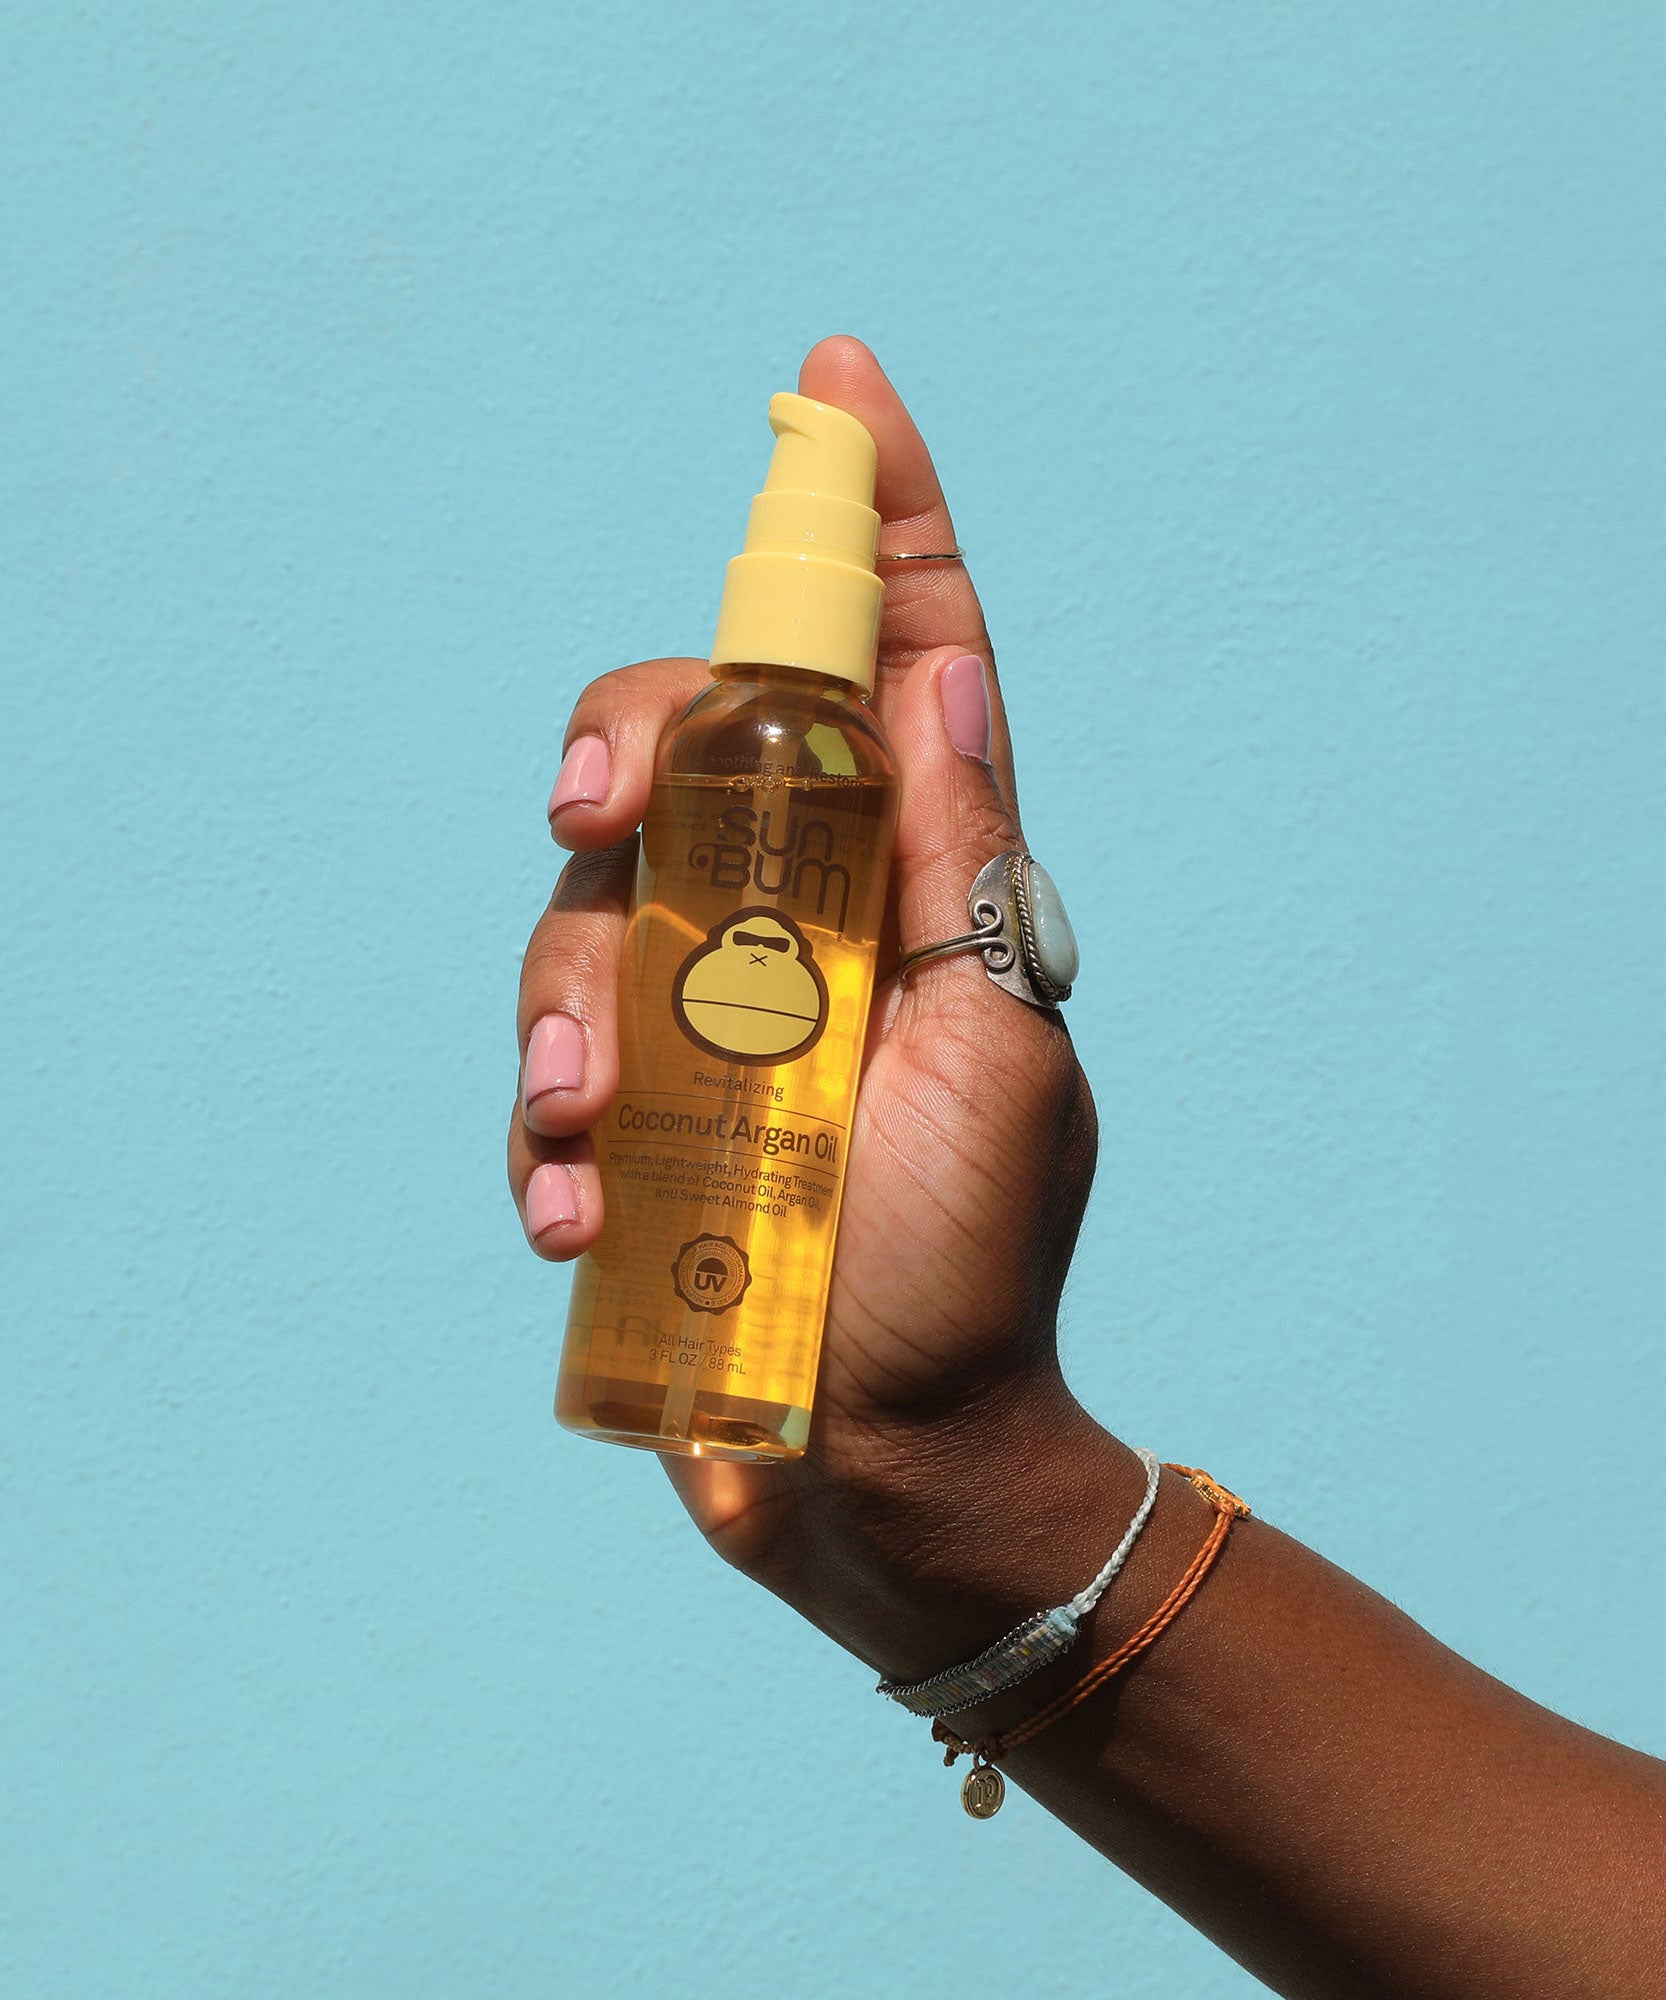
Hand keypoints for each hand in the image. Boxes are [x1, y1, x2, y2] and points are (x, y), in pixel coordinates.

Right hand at [510, 339, 1119, 1675]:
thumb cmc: (974, 1269)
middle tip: (592, 803)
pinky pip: (547, 1071)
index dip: (868, 520)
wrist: (898, 1466)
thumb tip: (940, 664)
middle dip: (623, 740)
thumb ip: (960, 866)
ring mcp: (708, 1020)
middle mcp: (806, 924)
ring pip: (584, 908)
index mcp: (920, 889)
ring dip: (565, 1001)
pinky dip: (547, 1131)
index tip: (832, 384)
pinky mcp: (632, 1121)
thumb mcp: (996, 1055)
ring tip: (591, 1127)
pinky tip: (582, 1209)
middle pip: (688, 749)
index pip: (896, 666)